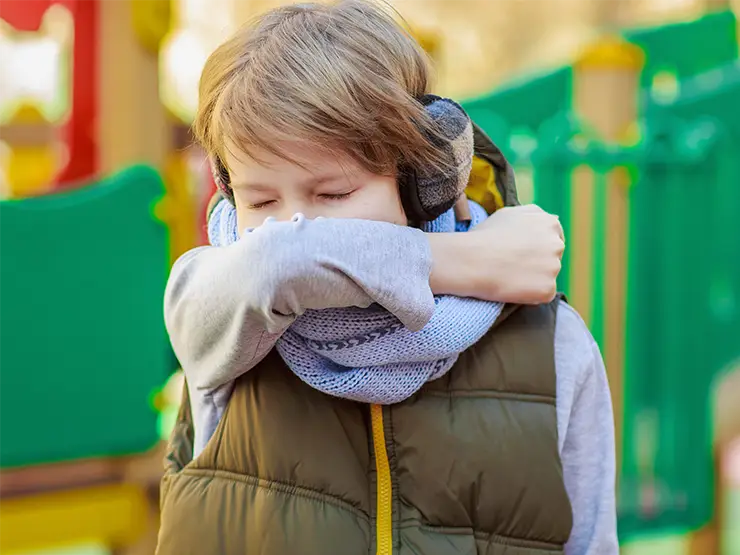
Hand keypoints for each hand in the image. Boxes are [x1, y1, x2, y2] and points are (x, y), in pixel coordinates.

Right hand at [428, 204, 563, 303]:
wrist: (472, 260)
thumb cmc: (485, 236)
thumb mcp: (510, 213)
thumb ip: (534, 214)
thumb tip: (553, 220)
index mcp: (550, 224)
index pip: (553, 238)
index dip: (535, 248)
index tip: (519, 254)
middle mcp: (557, 244)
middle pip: (552, 258)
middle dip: (537, 263)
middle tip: (513, 266)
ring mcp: (554, 268)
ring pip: (547, 277)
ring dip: (533, 279)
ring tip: (509, 276)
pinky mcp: (548, 289)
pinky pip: (543, 294)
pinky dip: (531, 295)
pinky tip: (513, 287)